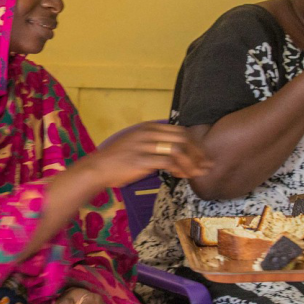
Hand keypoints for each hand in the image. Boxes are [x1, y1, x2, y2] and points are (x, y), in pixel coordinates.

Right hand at [82, 123, 210, 190]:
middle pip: (183, 138)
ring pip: (178, 149)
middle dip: (198, 153)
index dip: (195, 144)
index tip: (202, 156)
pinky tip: (182, 176)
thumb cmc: (117, 160)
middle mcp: (148, 133)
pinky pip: (168, 162)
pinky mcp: (141, 159)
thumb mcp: (137, 144)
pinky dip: (179, 169)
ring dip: (191, 162)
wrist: (97, 168)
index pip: (180, 131)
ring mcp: (144, 145)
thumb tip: (176, 154)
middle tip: (205, 166)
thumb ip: (154, 144)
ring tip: (197, 173)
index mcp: (148, 127)